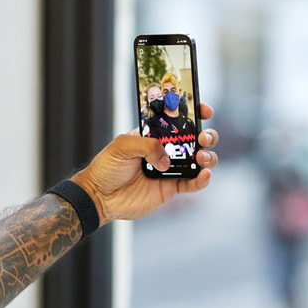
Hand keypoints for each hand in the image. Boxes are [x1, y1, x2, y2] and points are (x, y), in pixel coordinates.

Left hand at [72, 103, 218, 225]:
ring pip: (199, 160)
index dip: (194, 112)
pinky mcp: (171, 188)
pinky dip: (202, 179)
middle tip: (202, 138)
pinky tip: (204, 175)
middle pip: (195, 139)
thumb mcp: (122, 146)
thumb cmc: (106, 167)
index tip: (204, 110)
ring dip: (207, 157)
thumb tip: (167, 159)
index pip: (178, 119)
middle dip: (206, 135)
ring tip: (201, 158)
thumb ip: (147, 145)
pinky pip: (193, 183)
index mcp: (154, 134)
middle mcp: (165, 149)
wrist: (99, 196)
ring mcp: (170, 169)